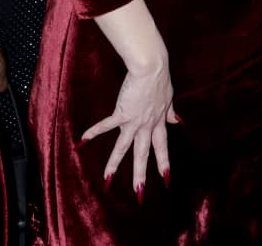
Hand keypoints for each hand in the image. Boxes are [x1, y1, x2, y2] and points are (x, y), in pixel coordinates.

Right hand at [81, 65, 179, 198]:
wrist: (152, 66)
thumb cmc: (160, 79)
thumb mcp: (169, 99)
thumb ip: (171, 113)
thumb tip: (179, 122)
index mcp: (159, 122)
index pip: (162, 148)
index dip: (164, 164)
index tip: (166, 179)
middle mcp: (147, 125)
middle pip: (143, 155)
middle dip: (140, 176)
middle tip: (139, 195)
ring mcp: (134, 121)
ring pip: (124, 147)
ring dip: (114, 165)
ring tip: (107, 181)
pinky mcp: (122, 112)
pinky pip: (106, 125)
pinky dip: (94, 133)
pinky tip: (82, 142)